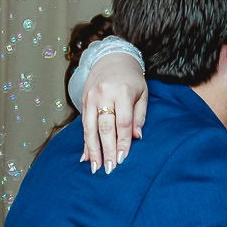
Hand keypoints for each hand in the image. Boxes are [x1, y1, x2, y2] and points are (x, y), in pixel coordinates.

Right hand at [81, 51, 147, 172]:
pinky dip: (84, 142)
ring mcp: (91, 97)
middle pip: (105, 127)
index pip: (122, 122)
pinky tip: (85, 157)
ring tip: (95, 167)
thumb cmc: (131, 79)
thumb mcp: (142, 93)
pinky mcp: (83, 101)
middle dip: (107, 150)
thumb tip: (136, 137)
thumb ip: (139, 116)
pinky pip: (83, 125)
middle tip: (109, 169)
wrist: (111, 58)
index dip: (122, 142)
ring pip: (90, 128)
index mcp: (122, 92)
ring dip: (92, 150)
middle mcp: (104, 94)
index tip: (122, 158)